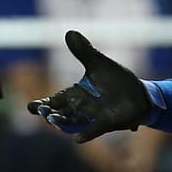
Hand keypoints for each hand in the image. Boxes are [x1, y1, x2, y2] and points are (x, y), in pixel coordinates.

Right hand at [26, 30, 152, 142]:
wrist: (140, 94)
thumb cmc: (117, 81)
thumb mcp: (99, 63)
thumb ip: (84, 51)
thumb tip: (70, 32)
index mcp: (75, 94)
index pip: (53, 101)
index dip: (41, 105)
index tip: (31, 107)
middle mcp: (81, 108)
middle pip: (60, 114)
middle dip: (50, 114)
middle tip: (42, 112)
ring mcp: (94, 117)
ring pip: (73, 123)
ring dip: (63, 123)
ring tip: (52, 121)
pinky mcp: (109, 123)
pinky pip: (95, 129)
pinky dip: (87, 133)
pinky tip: (78, 139)